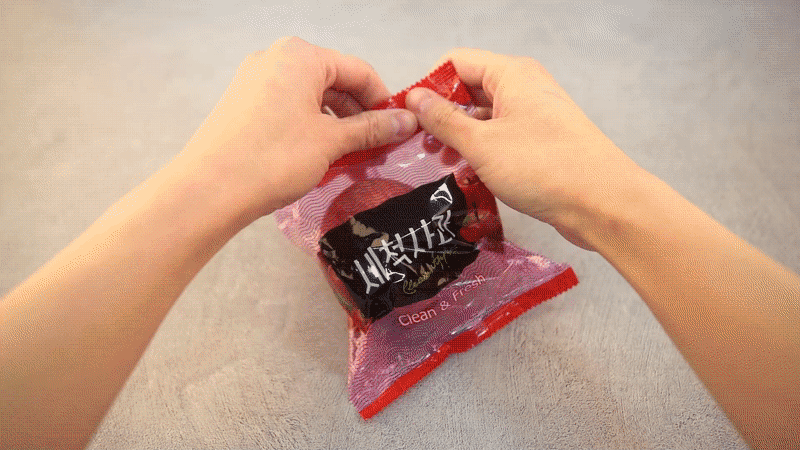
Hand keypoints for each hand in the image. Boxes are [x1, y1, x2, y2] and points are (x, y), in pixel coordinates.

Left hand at [179, 36, 417, 223]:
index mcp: (300, 56)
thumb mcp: (331, 142)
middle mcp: (275, 59)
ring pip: (310, 96)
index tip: (398, 128)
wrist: (210, 190)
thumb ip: (372, 128)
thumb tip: (406, 121)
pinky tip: (319, 154)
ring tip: (350, 155)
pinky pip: (288, 107)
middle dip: (358, 113)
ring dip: (335, 122)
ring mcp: (255, 80)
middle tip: (377, 146)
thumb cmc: (272, 158)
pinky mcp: (243, 104)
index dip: (383, 100)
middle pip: (334, 81)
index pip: (359, 71)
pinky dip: (310, 126)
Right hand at [405, 49, 642, 249]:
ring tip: (440, 161)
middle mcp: (524, 88)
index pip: (456, 62)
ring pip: (484, 115)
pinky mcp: (540, 142)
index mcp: (512, 75)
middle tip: (418, 143)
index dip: (428, 84)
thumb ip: (444, 120)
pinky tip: (465, 172)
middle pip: (469, 88)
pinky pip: (500, 136)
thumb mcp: (482, 144)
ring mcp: (533, 115)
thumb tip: (415, 98)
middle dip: (441, 114)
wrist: (603, 203)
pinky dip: (479, 150)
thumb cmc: (545, 167)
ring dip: (459, 135)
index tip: (406, 114)